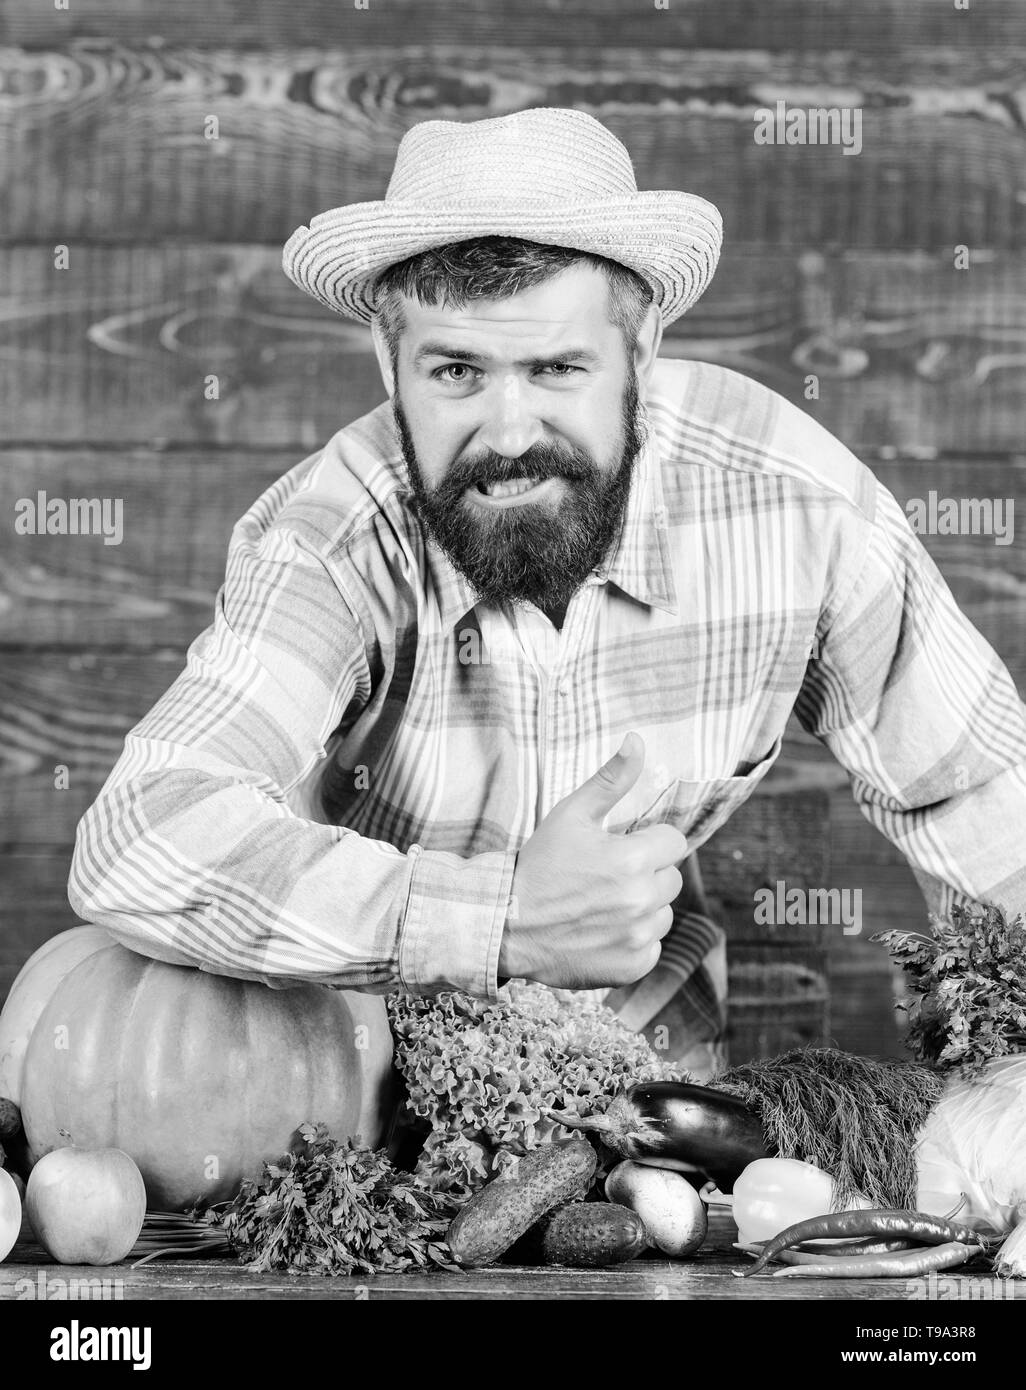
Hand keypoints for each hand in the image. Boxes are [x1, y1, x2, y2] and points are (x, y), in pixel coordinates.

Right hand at [499, 732, 686, 988]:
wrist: (505, 923)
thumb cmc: (539, 864)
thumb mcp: (572, 814)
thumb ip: (611, 780)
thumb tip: (637, 741)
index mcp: (632, 859)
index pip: (673, 843)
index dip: (648, 842)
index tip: (621, 849)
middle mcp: (641, 900)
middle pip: (671, 879)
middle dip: (646, 874)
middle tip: (605, 878)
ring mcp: (638, 937)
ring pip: (663, 914)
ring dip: (642, 909)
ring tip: (601, 906)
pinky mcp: (631, 967)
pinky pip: (652, 948)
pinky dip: (633, 942)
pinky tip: (601, 933)